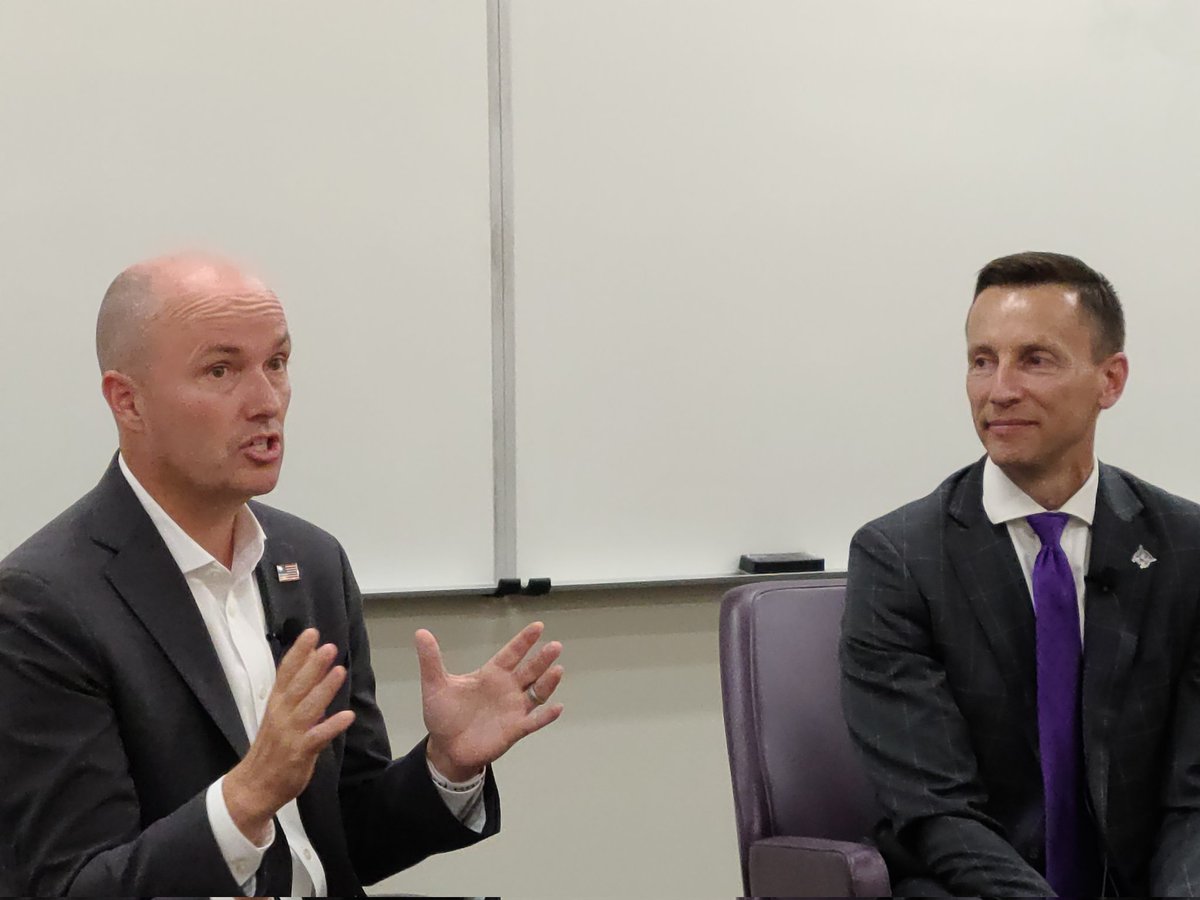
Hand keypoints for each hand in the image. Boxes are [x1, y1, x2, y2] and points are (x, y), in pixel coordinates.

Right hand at [223, 628, 355, 842]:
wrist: (253, 787)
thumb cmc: (270, 750)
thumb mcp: (279, 717)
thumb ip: (297, 696)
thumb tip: (314, 670)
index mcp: (276, 704)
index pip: (286, 673)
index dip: (298, 653)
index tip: (311, 633)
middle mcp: (281, 715)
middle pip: (297, 686)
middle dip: (313, 665)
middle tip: (329, 646)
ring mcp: (290, 733)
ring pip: (308, 707)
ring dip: (324, 689)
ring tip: (340, 670)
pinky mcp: (299, 752)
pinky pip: (317, 737)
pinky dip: (332, 726)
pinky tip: (347, 715)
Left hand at [417, 621, 563, 780]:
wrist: (446, 748)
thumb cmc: (444, 715)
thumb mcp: (435, 685)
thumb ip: (431, 660)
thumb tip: (421, 632)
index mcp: (491, 674)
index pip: (511, 653)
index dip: (524, 641)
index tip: (538, 626)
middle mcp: (507, 689)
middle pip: (529, 670)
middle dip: (542, 658)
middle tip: (555, 645)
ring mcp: (513, 709)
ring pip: (536, 693)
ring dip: (548, 682)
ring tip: (557, 670)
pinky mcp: (514, 729)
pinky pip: (534, 721)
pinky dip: (546, 716)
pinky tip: (557, 708)